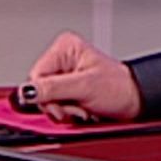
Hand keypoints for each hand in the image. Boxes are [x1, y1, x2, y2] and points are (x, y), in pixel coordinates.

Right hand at [21, 30, 142, 124]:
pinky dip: (67, 113)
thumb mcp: (85, 87)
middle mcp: (62, 59)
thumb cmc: (119, 87)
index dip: (44, 95)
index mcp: (65, 47)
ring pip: (46, 100)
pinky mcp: (66, 90)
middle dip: (57, 104)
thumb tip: (27, 91)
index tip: (61, 105)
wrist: (133, 102)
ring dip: (63, 111)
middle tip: (76, 107)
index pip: (36, 75)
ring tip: (82, 108)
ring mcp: (63, 75)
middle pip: (39, 90)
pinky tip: (81, 110)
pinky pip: (54, 106)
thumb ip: (54, 88)